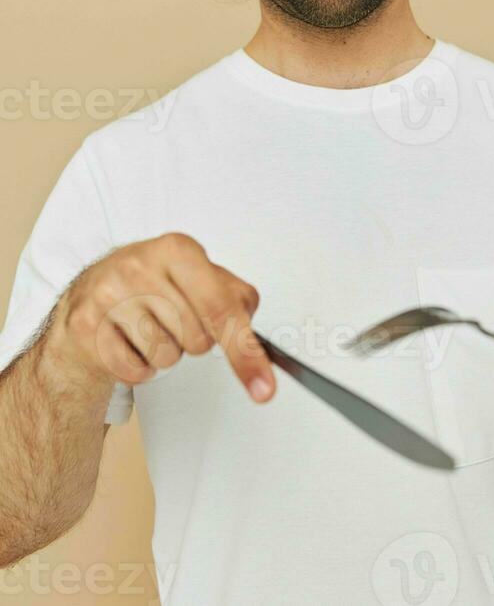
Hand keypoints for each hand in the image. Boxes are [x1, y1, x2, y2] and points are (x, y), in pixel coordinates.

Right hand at [48, 232, 275, 402]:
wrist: (90, 293)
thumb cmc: (153, 283)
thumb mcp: (198, 275)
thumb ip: (235, 298)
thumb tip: (256, 342)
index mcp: (177, 249)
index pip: (221, 308)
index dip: (246, 351)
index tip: (264, 388)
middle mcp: (140, 266)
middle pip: (198, 340)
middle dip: (195, 340)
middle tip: (174, 319)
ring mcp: (109, 295)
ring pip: (168, 358)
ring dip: (166, 354)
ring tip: (148, 328)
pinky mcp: (86, 326)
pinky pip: (137, 372)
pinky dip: (140, 366)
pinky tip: (128, 341)